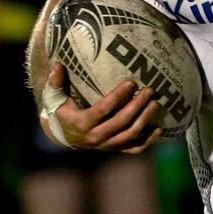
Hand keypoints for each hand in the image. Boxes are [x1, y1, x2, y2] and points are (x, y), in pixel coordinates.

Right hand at [40, 62, 162, 153]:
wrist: (63, 136)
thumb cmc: (60, 111)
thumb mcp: (53, 97)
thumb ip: (55, 82)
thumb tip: (57, 64)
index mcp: (82, 123)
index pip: (104, 109)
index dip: (118, 96)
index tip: (131, 82)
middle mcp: (96, 137)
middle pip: (121, 122)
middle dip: (137, 106)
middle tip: (149, 90)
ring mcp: (107, 145)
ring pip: (130, 135)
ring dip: (144, 120)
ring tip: (155, 104)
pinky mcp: (114, 149)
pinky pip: (134, 148)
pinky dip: (147, 141)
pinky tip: (159, 129)